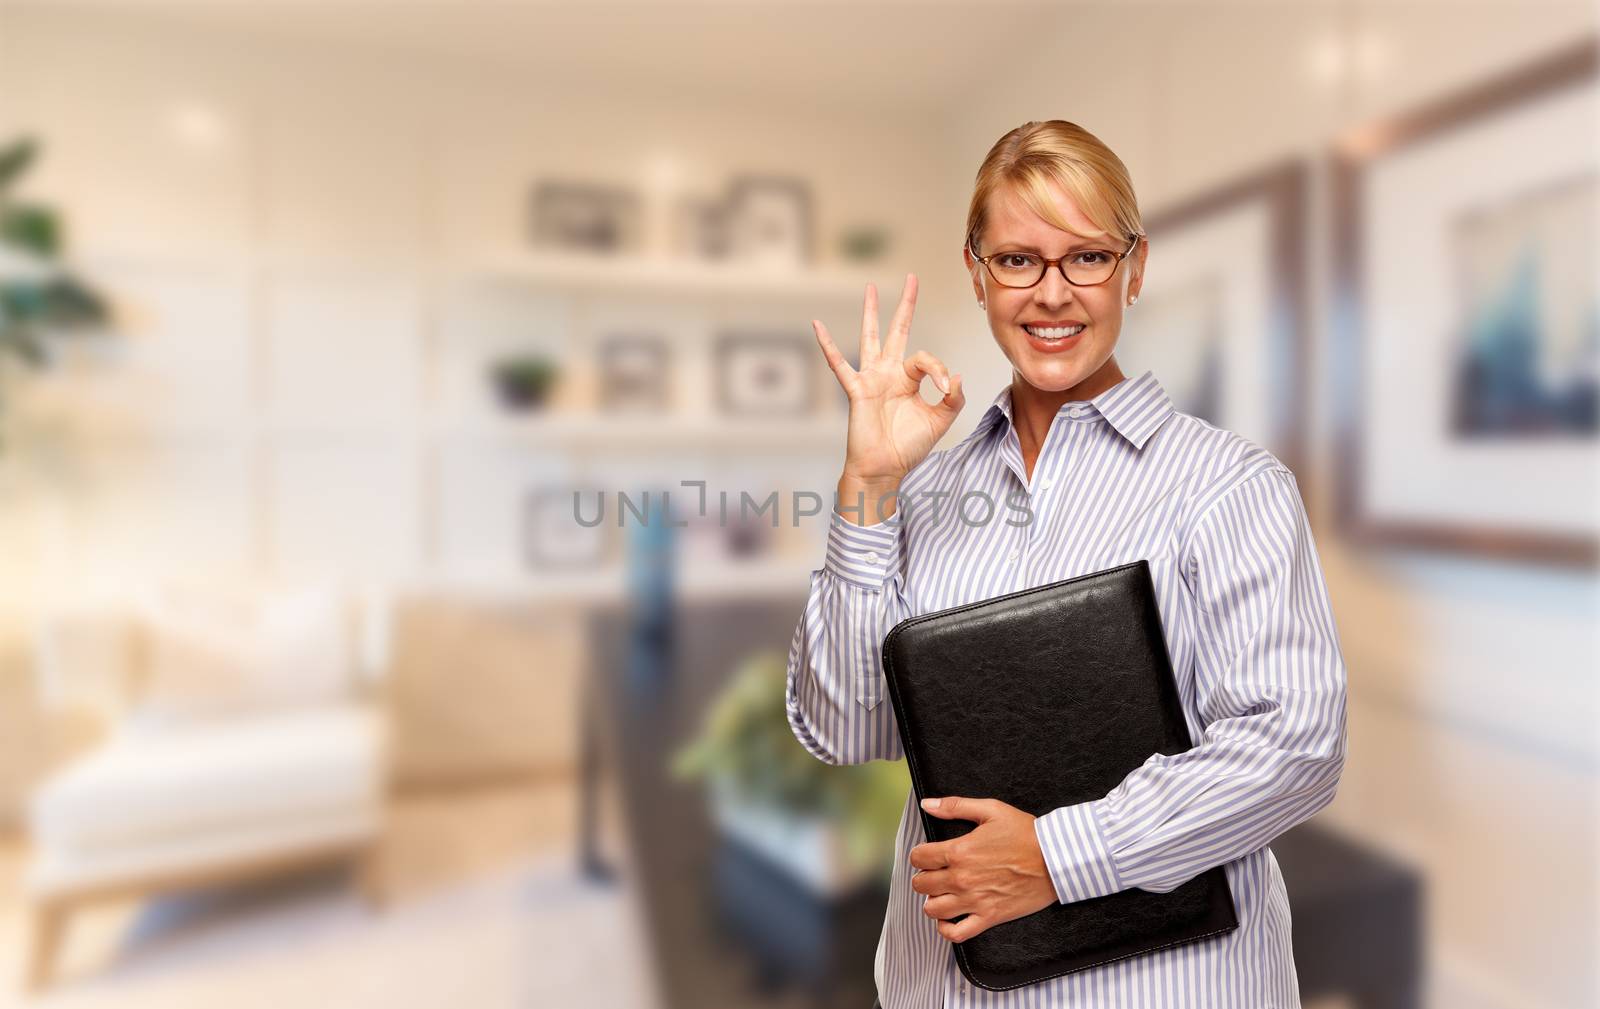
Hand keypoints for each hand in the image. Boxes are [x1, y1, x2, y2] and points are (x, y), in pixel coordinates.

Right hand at [813, 273, 965, 487]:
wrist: (885, 468)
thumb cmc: (907, 447)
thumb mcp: (940, 421)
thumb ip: (953, 399)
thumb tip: (957, 375)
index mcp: (908, 379)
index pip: (926, 358)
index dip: (939, 371)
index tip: (946, 389)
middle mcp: (889, 373)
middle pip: (898, 331)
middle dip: (905, 305)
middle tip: (913, 278)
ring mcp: (871, 379)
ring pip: (871, 338)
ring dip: (871, 313)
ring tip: (870, 288)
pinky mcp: (856, 390)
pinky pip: (839, 364)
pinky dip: (828, 345)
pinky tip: (817, 324)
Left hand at [908, 796, 1057, 942]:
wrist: (1055, 859)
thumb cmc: (1025, 833)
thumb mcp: (990, 810)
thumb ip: (955, 806)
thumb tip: (927, 804)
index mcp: (959, 851)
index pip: (919, 858)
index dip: (919, 855)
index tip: (927, 854)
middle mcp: (962, 878)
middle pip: (921, 885)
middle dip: (924, 877)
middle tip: (935, 872)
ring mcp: (975, 901)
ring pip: (933, 910)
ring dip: (932, 901)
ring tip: (942, 893)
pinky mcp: (989, 917)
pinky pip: (957, 933)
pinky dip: (946, 929)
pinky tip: (949, 918)